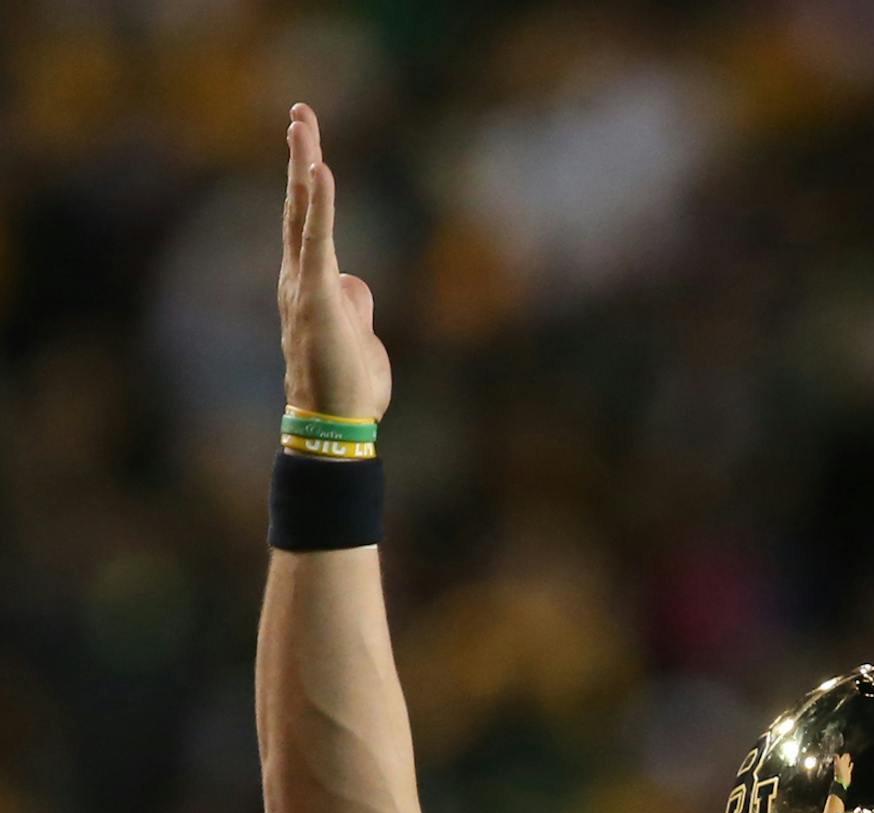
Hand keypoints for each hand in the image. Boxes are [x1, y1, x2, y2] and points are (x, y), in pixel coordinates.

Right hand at [278, 103, 390, 421]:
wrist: (334, 425)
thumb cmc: (348, 388)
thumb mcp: (362, 337)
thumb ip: (356, 305)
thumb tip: (353, 281)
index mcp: (313, 286)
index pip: (309, 224)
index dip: (309, 184)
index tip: (311, 145)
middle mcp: (299, 278)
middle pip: (297, 206)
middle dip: (300, 156)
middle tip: (300, 112)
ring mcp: (303, 285)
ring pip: (301, 214)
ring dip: (303, 164)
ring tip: (303, 122)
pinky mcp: (315, 296)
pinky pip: (316, 240)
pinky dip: (319, 204)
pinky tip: (319, 170)